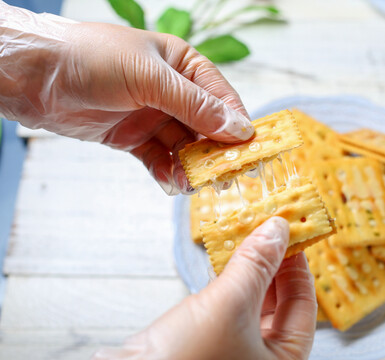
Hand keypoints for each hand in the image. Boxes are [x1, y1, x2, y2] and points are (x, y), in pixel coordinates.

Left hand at [0, 1, 253, 194]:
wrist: (34, 76)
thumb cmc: (92, 59)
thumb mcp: (150, 78)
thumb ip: (195, 105)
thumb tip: (238, 128)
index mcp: (182, 64)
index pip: (220, 96)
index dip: (235, 123)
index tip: (249, 149)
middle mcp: (171, 90)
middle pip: (205, 125)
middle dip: (214, 150)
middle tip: (225, 176)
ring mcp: (152, 115)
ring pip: (183, 146)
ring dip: (191, 166)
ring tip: (194, 183)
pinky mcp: (132, 137)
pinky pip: (158, 158)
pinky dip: (166, 172)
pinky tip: (171, 183)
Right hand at [93, 217, 316, 359]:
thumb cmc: (184, 359)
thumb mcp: (229, 305)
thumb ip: (257, 265)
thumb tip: (277, 229)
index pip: (304, 306)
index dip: (299, 266)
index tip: (293, 234)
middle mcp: (261, 357)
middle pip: (280, 302)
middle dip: (273, 263)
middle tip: (269, 229)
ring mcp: (234, 349)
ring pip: (252, 300)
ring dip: (250, 267)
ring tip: (249, 235)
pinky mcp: (209, 341)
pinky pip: (229, 304)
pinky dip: (229, 279)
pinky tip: (226, 255)